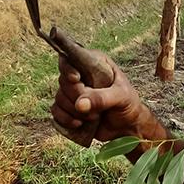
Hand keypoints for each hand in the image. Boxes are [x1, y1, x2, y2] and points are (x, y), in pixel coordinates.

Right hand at [49, 27, 145, 142]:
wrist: (127, 128)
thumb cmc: (128, 106)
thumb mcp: (121, 97)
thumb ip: (102, 98)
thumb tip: (79, 104)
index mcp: (95, 64)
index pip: (73, 56)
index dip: (69, 67)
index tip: (76, 78)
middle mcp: (82, 76)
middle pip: (63, 80)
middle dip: (76, 96)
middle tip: (94, 107)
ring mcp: (74, 92)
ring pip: (59, 97)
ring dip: (74, 111)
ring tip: (93, 117)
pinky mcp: (69, 109)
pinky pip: (56, 111)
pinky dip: (65, 119)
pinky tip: (79, 124)